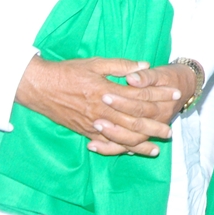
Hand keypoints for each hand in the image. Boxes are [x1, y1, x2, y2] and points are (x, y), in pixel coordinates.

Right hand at [15, 55, 174, 156]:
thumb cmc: (68, 72)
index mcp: (107, 91)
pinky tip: (129, 152)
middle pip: (133, 121)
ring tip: (154, 148)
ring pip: (120, 137)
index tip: (174, 95)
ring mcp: (92, 123)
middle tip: (169, 131)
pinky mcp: (84, 131)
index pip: (139, 95)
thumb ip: (121, 66)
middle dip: (153, 126)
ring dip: (139, 144)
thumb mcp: (96, 63)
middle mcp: (102, 110)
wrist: (40, 87)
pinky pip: (104, 144)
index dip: (158, 95)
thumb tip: (144, 66)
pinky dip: (118, 149)